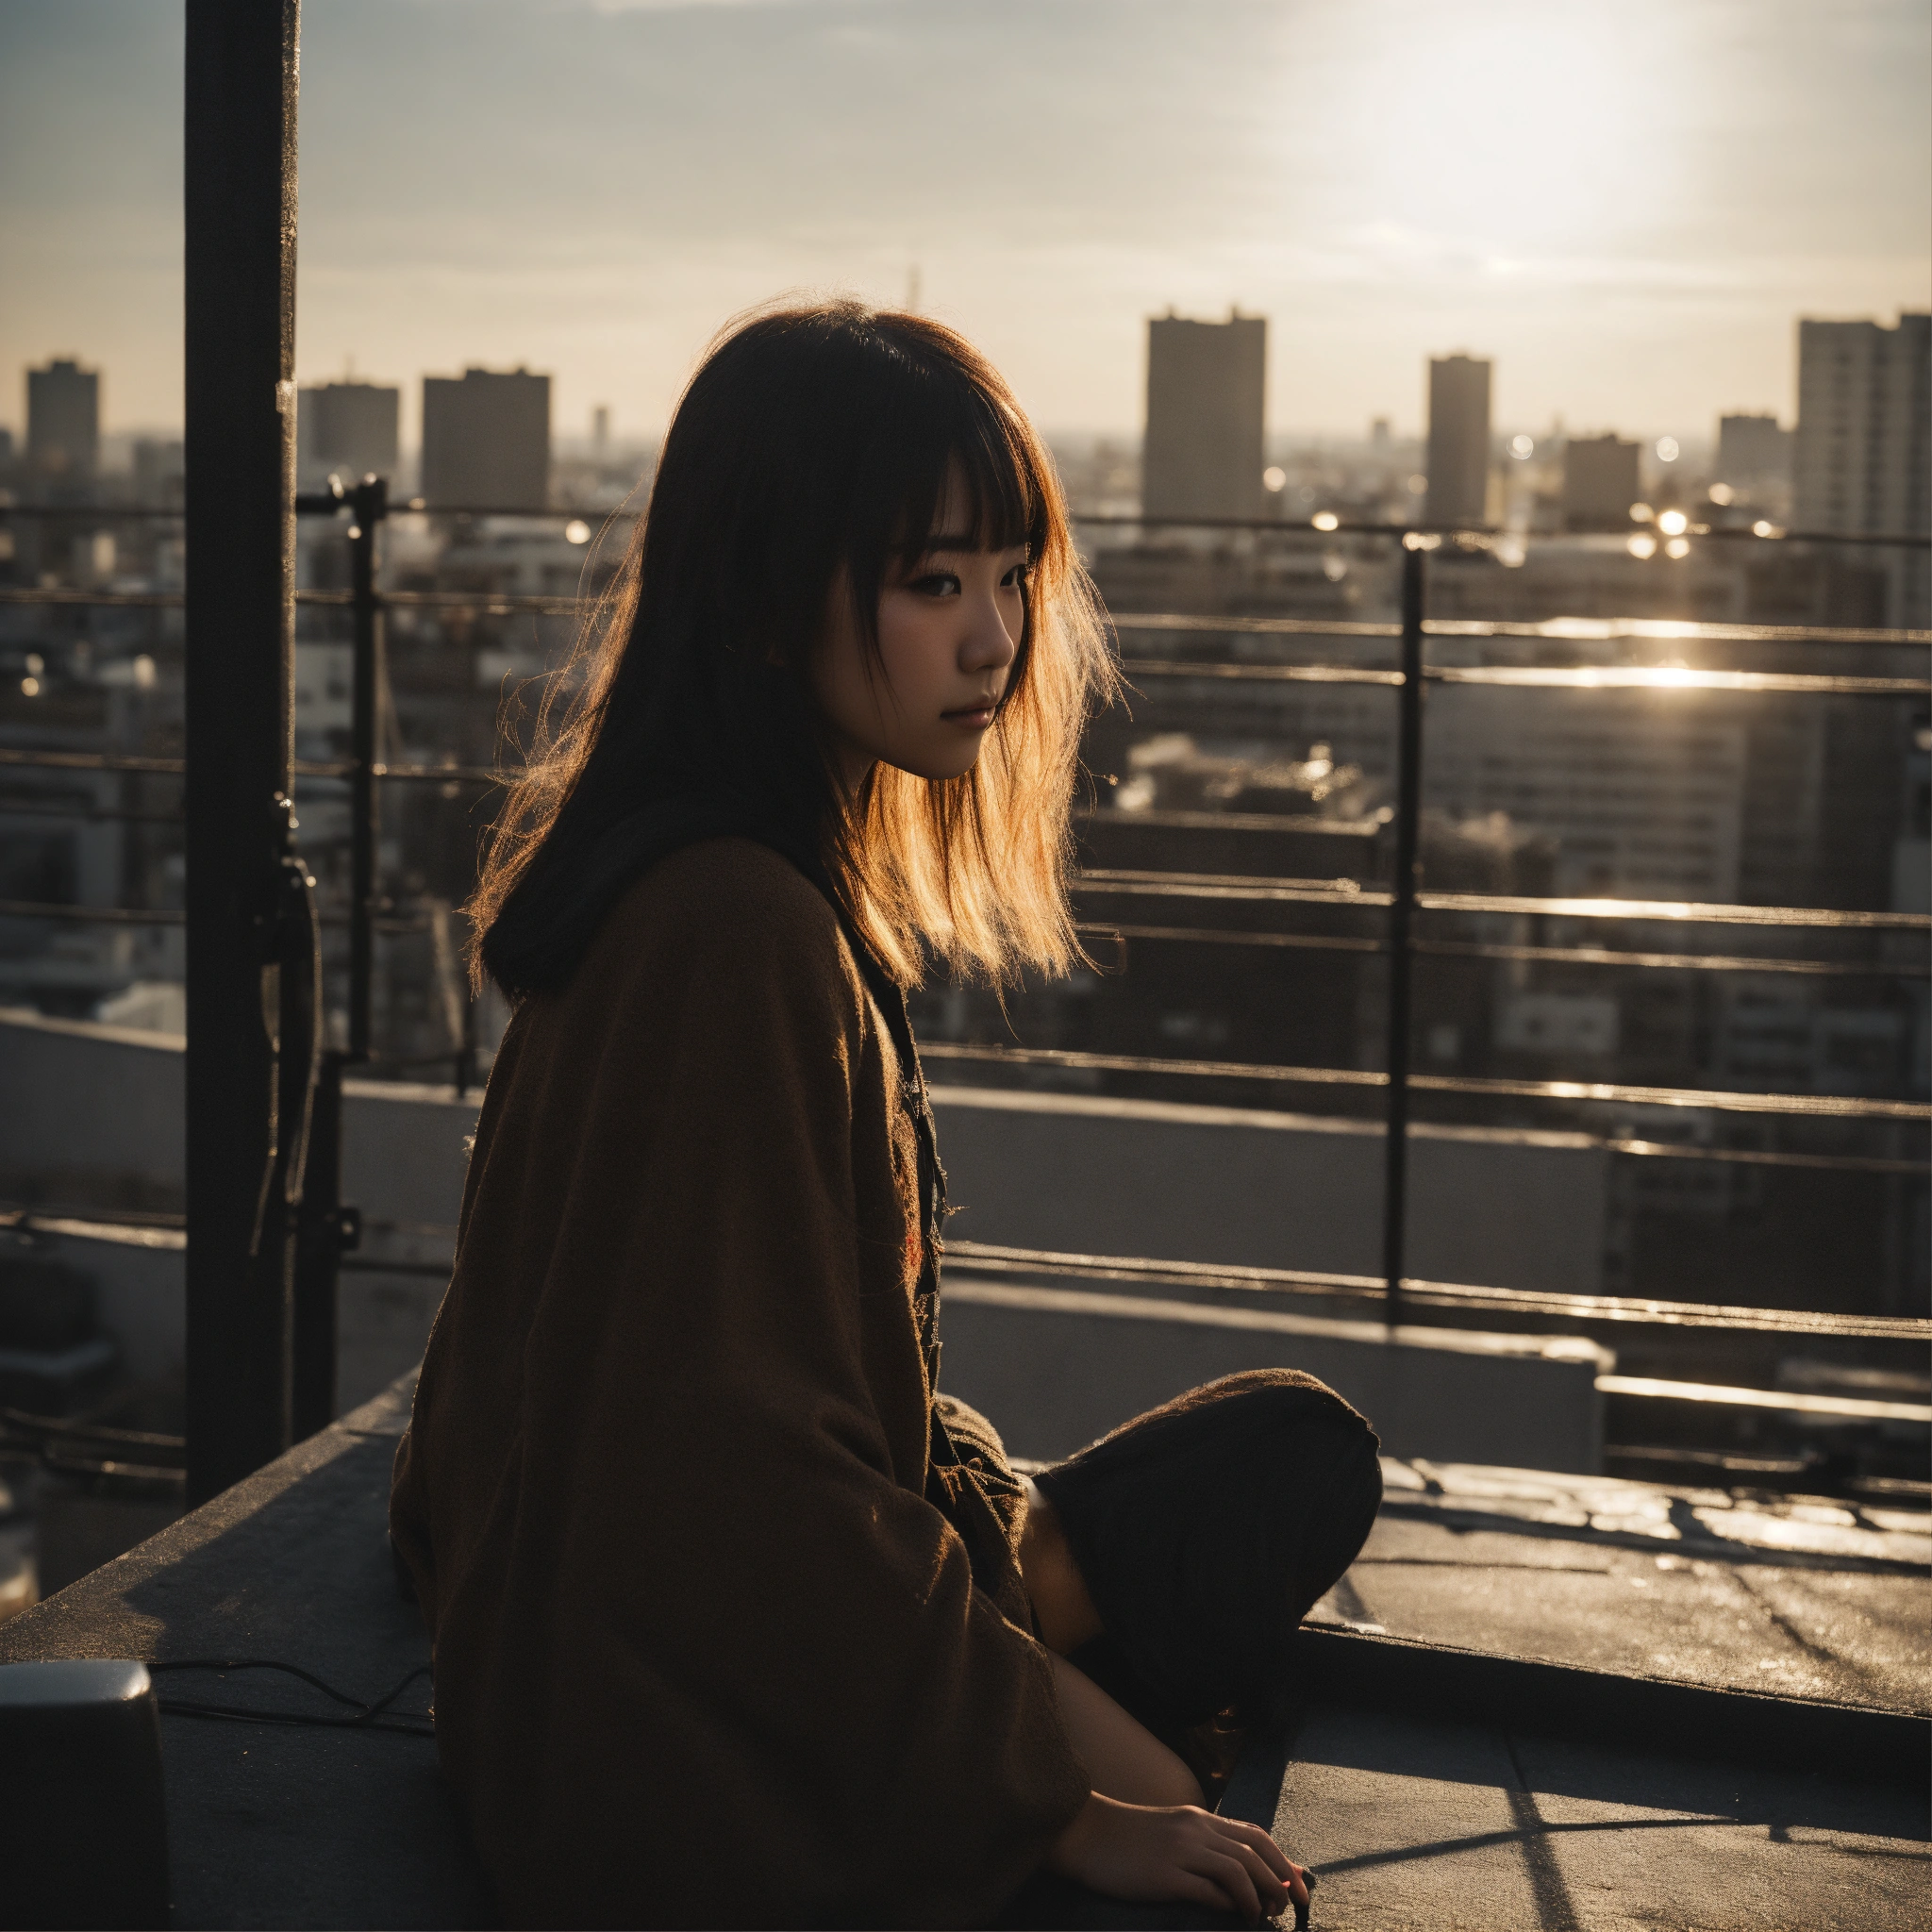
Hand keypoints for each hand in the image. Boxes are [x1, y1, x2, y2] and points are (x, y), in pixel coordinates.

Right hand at [1046, 1790, 1309, 1924]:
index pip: (1255, 1836)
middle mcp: (1195, 1831)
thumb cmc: (1126, 1837)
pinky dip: (1227, 1905)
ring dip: (1258, 1896)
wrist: (1084, 1832)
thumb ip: (1202, 1844)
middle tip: (1290, 1908)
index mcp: (1199, 1819)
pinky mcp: (1163, 1877)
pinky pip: (1207, 1891)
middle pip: (1253, 1853)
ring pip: (1237, 1871)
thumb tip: (1239, 1872)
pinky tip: (1232, 1915)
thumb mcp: (1171, 1831)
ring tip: (1262, 1916)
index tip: (1298, 1886)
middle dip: (1280, 1882)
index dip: (1282, 1861)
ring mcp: (1180, 1853)